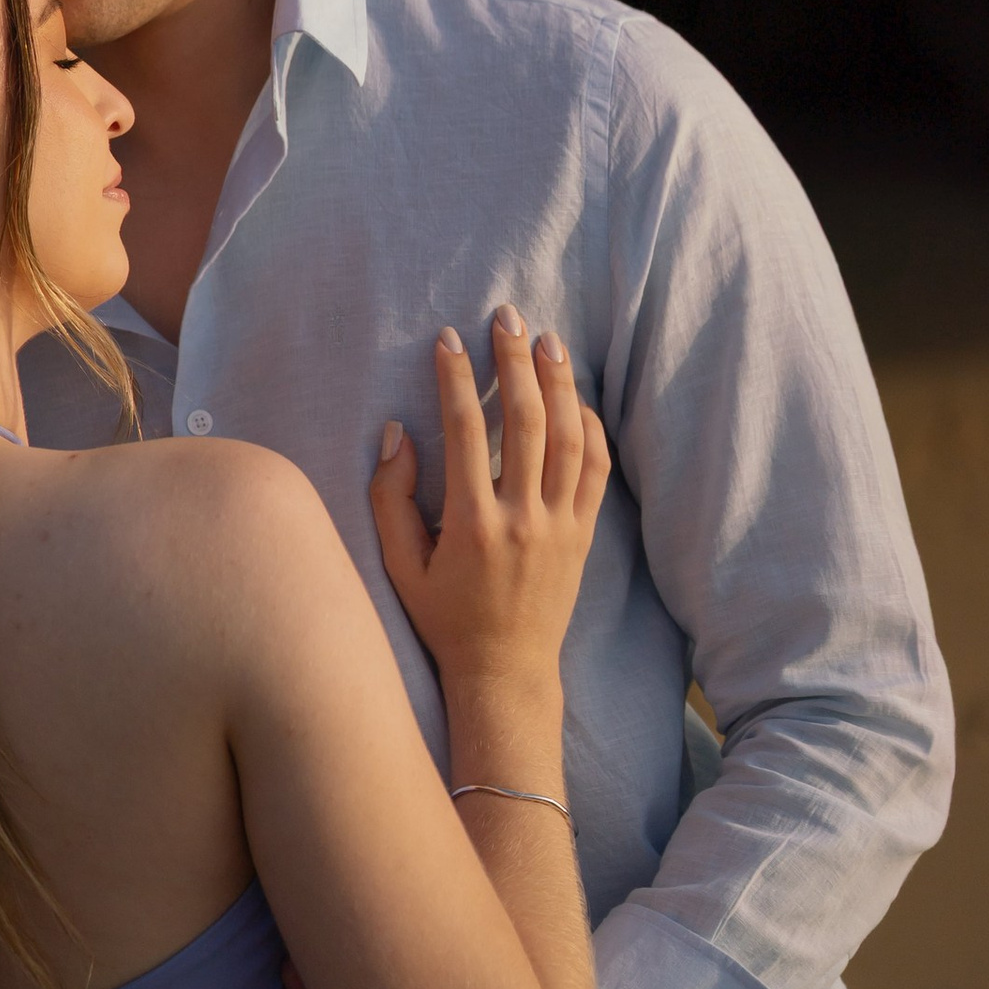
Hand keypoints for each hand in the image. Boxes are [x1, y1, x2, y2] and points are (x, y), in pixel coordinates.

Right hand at [369, 310, 607, 692]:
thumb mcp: (400, 565)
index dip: (456, 378)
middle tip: (507, 317)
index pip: (466, 431)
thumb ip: (391, 498)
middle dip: (515, 361)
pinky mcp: (584, 535)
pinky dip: (591, 428)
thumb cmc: (444, 616)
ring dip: (560, 383)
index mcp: (471, 524)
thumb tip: (397, 432)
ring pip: (570, 438)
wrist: (505, 671)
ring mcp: (560, 527)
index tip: (449, 339)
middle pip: (526, 421)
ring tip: (548, 340)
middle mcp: (522, 520)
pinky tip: (577, 397)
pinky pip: (596, 470)